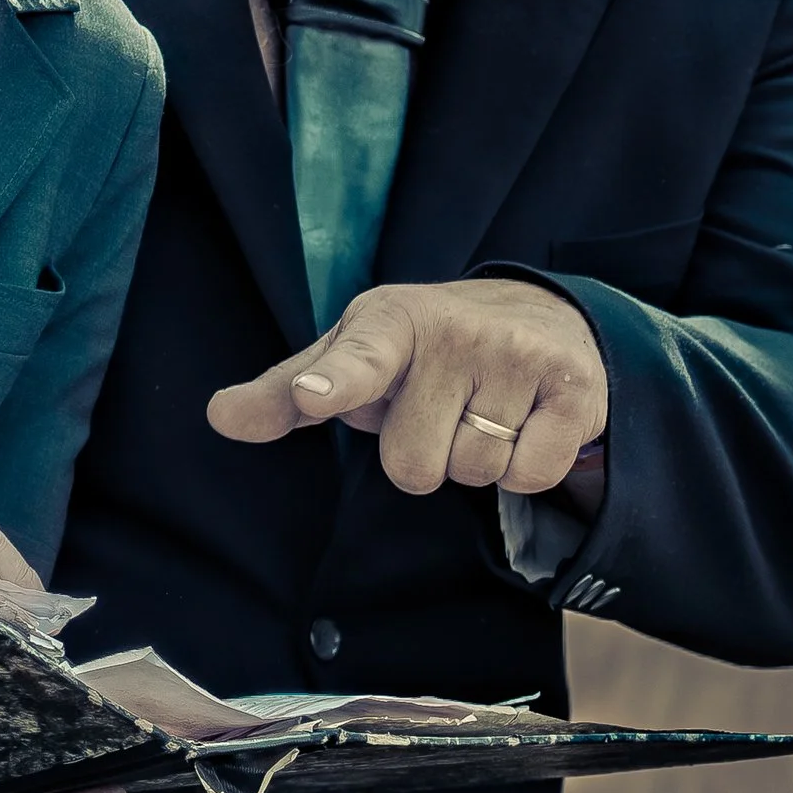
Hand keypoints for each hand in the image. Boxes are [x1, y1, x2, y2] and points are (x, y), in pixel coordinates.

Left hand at [206, 278, 606, 497]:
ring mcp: (516, 356)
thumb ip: (289, 392)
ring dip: (475, 459)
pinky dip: (525, 468)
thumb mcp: (356, 355)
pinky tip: (526, 422)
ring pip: (472, 473)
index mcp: (386, 321)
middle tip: (442, 410)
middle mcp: (452, 331)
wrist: (540, 315)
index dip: (335, 382)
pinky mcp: (572, 388)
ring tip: (484, 410)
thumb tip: (219, 417)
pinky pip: (529, 477)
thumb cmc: (425, 351)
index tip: (316, 395)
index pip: (358, 359)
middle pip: (412, 466)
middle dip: (425, 454)